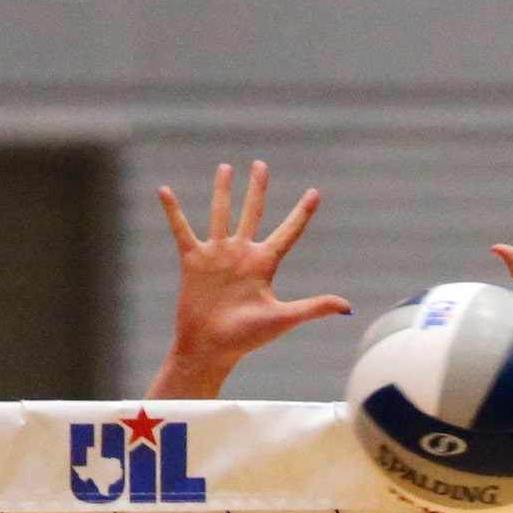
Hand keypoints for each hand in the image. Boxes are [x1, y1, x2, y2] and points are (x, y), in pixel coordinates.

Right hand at [153, 162, 348, 391]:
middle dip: (257, 189)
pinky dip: (173, 211)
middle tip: (261, 165)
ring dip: (222, 191)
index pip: (289, 233)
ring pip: (220, 214)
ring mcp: (217, 255)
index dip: (302, 213)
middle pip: (253, 213)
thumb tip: (347, 305)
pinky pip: (181, 230)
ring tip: (225, 167)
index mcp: (265, 265)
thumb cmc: (247, 338)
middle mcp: (242, 255)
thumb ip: (313, 307)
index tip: (315, 192)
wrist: (212, 348)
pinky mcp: (193, 261)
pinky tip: (165, 190)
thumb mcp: (283, 318)